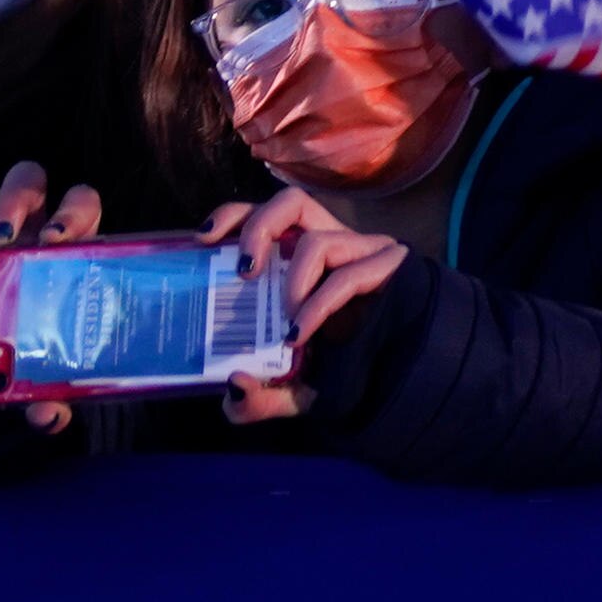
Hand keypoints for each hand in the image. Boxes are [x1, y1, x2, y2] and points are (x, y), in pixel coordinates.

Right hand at [0, 160, 103, 438]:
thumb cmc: (40, 347)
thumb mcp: (53, 370)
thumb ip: (56, 392)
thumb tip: (48, 417)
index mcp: (68, 240)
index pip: (79, 202)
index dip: (72, 211)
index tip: (58, 240)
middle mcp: (26, 228)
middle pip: (25, 180)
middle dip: (13, 200)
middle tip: (4, 238)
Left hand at [200, 187, 407, 425]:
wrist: (399, 382)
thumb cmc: (344, 372)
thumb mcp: (290, 393)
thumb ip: (257, 399)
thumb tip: (235, 384)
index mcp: (301, 258)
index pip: (268, 216)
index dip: (235, 217)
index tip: (202, 240)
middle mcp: (331, 244)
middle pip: (291, 202)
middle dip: (259, 227)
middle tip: (244, 272)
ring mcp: (361, 252)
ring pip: (318, 237)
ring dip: (292, 280)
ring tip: (285, 319)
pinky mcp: (388, 266)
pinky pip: (347, 275)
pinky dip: (318, 305)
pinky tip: (301, 334)